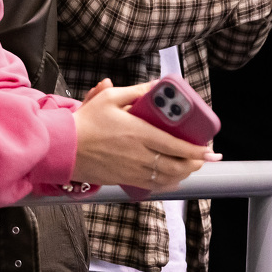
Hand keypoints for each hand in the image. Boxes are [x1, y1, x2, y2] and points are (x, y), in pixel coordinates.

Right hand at [72, 80, 215, 188]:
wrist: (61, 146)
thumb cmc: (85, 122)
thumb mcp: (110, 98)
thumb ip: (136, 92)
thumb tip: (157, 85)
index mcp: (138, 132)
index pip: (176, 145)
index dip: (196, 150)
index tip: (210, 150)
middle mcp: (139, 154)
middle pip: (177, 165)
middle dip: (195, 163)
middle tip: (204, 158)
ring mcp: (132, 170)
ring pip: (167, 178)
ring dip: (184, 174)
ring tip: (192, 166)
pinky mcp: (125, 179)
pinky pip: (152, 186)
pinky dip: (168, 184)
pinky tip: (174, 178)